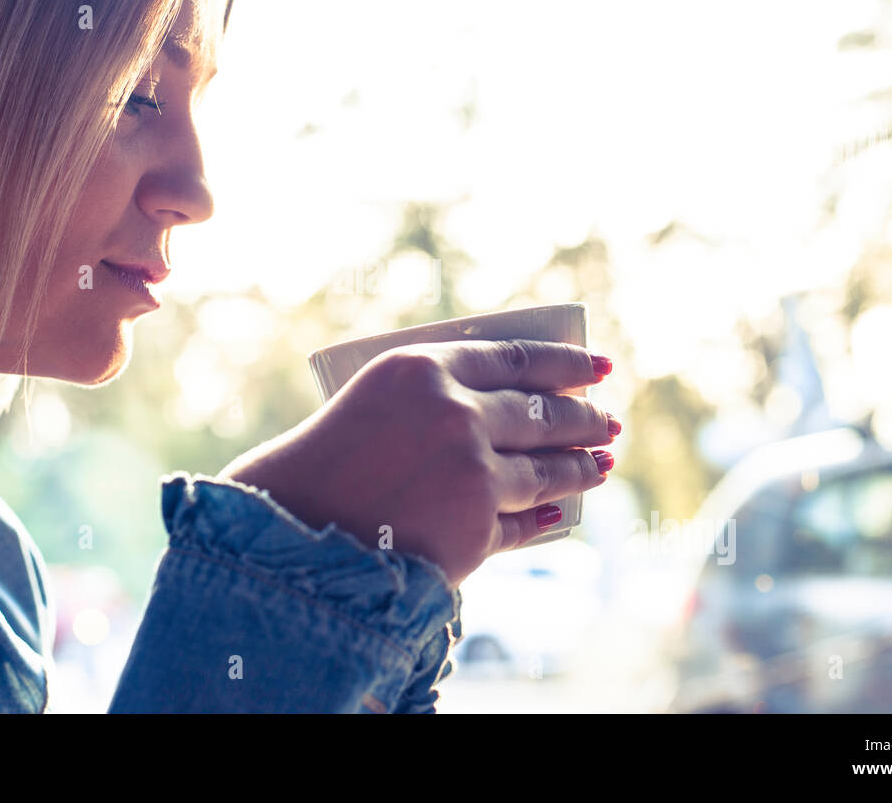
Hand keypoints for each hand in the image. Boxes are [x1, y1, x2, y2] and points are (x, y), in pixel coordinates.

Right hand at [218, 339, 620, 586]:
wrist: (283, 532)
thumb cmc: (315, 464)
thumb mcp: (372, 402)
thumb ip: (434, 398)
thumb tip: (507, 408)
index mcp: (423, 369)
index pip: (518, 358)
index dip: (566, 363)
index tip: (599, 367)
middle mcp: (457, 415)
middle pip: (544, 413)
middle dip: (585, 419)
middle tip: (608, 420)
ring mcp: (473, 474)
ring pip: (545, 469)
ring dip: (580, 468)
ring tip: (601, 464)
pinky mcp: (475, 530)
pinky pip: (522, 523)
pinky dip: (544, 519)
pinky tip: (560, 514)